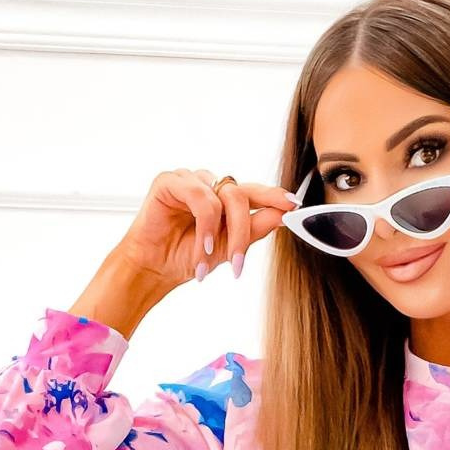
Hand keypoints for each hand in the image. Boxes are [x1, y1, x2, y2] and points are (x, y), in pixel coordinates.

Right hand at [115, 169, 300, 292]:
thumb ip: (253, 229)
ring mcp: (190, 181)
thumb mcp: (228, 248)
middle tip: (238, 263)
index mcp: (223, 199)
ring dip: (220, 234)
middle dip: (243, 232)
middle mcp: (209, 185)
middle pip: (242, 196)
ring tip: (208, 260)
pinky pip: (200, 198)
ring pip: (223, 196)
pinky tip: (201, 246)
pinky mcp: (170, 181)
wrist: (155, 269)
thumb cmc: (186, 257)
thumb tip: (282, 215)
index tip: (294, 205)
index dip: (274, 196)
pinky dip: (204, 225)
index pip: (254, 192)